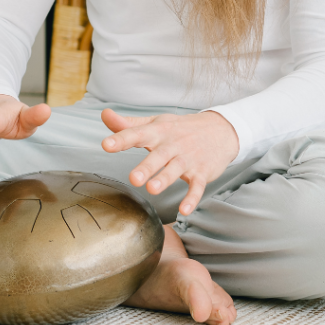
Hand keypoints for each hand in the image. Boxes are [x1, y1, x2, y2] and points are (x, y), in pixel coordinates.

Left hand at [100, 109, 238, 215]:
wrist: (219, 130)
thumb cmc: (179, 128)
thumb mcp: (155, 123)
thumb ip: (128, 124)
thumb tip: (104, 115)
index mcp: (157, 131)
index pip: (137, 134)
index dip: (121, 138)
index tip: (106, 145)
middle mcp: (172, 144)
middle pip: (158, 156)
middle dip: (146, 167)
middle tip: (133, 178)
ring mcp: (188, 159)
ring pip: (175, 170)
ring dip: (165, 179)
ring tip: (152, 189)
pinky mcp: (202, 172)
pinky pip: (197, 186)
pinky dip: (192, 198)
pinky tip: (184, 210)